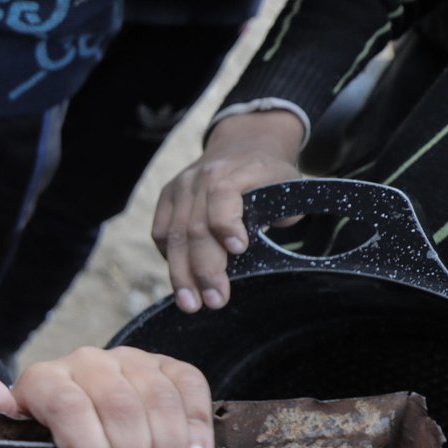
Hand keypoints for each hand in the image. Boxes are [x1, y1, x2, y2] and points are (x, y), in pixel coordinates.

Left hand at [0, 347, 212, 447]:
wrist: (75, 403)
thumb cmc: (46, 431)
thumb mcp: (15, 428)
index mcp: (46, 377)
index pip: (69, 408)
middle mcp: (89, 361)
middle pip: (120, 410)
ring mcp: (131, 360)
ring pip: (160, 402)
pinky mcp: (168, 366)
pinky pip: (191, 387)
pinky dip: (197, 427)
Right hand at [151, 110, 305, 312]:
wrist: (242, 144)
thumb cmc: (269, 174)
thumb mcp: (287, 186)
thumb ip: (281, 215)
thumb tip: (266, 246)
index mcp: (233, 171)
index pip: (222, 195)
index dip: (226, 223)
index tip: (238, 250)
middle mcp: (199, 178)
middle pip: (194, 227)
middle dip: (204, 269)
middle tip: (215, 301)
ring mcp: (179, 187)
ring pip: (172, 236)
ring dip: (181, 274)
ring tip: (191, 304)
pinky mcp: (166, 198)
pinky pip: (160, 233)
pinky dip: (169, 259)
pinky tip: (182, 280)